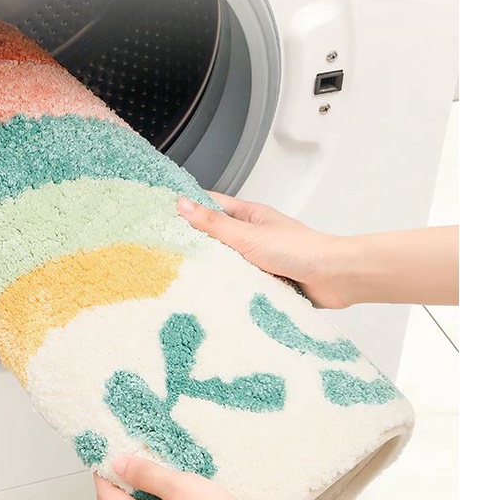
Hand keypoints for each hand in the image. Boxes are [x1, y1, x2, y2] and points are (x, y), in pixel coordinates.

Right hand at [177, 193, 350, 308]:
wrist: (335, 278)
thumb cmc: (300, 250)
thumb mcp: (248, 236)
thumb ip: (214, 224)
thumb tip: (183, 204)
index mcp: (250, 216)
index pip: (212, 205)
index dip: (189, 207)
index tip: (164, 213)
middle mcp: (254, 236)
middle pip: (217, 238)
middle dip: (196, 244)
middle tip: (166, 251)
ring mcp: (260, 260)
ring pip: (227, 264)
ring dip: (214, 270)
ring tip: (185, 276)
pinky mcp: (266, 282)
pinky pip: (240, 284)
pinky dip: (230, 289)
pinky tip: (214, 295)